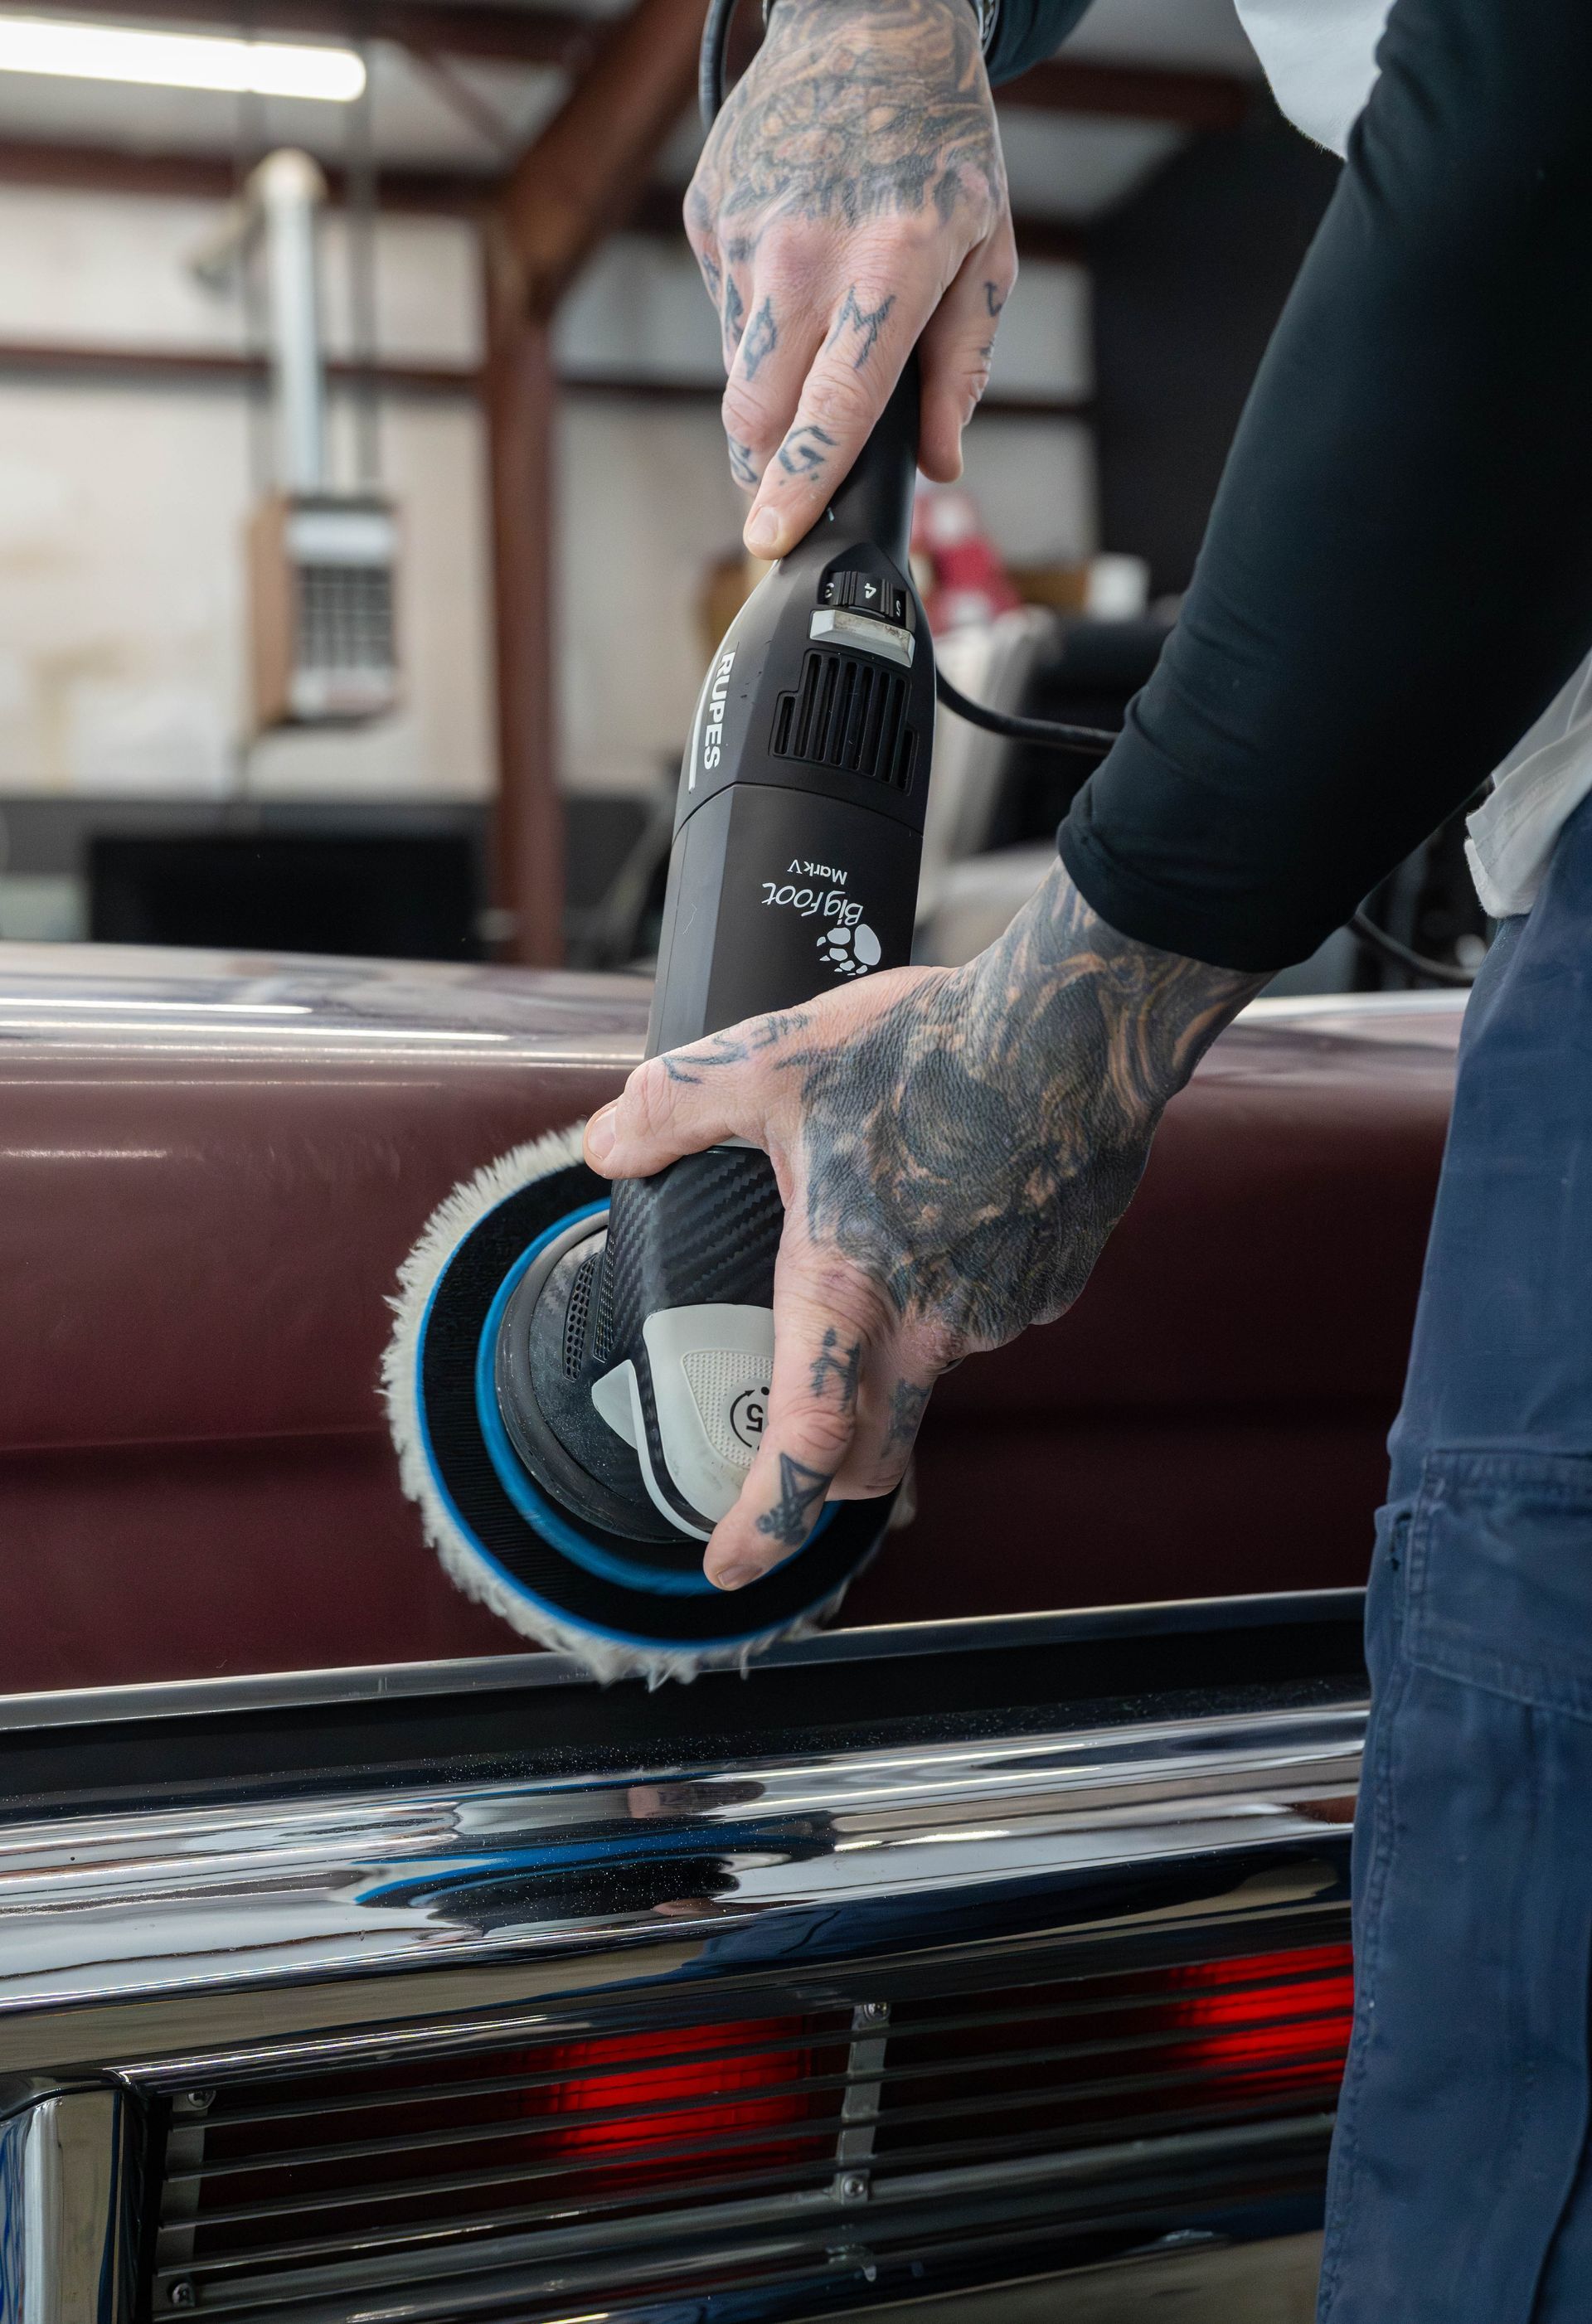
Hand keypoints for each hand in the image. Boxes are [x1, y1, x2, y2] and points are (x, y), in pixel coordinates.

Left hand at [584, 865, 1264, 1589]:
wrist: (1079, 1025)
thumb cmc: (929, 1043)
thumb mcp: (773, 1059)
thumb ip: (674, 1107)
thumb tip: (605, 1145)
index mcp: (848, 1284)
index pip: (808, 1443)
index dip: (765, 1521)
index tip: (728, 1564)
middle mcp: (932, 1322)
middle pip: (878, 1452)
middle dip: (830, 1477)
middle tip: (793, 1450)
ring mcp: (1002, 1312)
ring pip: (932, 1370)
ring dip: (896, 1345)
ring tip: (883, 1242)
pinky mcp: (1052, 1285)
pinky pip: (989, 1317)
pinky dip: (956, 1294)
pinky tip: (949, 1214)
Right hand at [685, 0, 1016, 558]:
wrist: (865, 22)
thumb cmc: (938, 142)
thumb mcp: (986, 251)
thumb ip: (964, 366)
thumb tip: (940, 459)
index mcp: (889, 267)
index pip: (833, 405)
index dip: (802, 485)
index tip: (771, 536)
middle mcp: (805, 255)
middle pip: (757, 414)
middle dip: (774, 462)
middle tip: (803, 463)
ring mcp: (746, 238)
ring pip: (739, 373)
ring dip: (773, 385)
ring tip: (822, 324)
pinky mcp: (708, 223)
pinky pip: (726, 313)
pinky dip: (760, 319)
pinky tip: (797, 266)